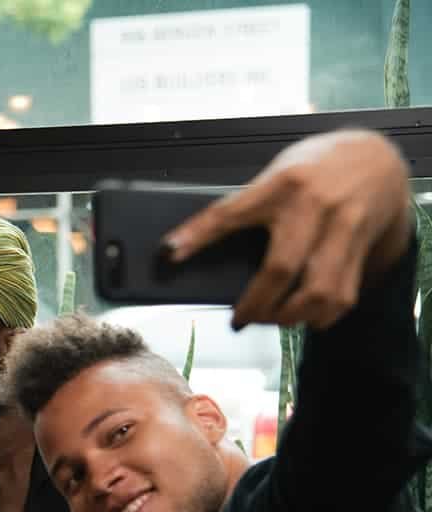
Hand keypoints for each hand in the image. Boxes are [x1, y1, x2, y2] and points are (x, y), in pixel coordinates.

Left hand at [166, 129, 411, 330]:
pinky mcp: (361, 248)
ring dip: (289, 317)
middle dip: (256, 304)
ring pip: (318, 290)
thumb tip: (196, 249)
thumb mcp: (275, 175)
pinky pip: (342, 296)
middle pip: (281, 267)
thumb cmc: (313, 170)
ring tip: (271, 318)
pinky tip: (304, 317)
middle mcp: (313, 206)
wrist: (376, 158)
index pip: (230, 212)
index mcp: (280, 184)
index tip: (169, 253)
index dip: (197, 234)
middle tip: (240, 319)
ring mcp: (342, 229)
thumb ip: (247, 207)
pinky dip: (320, 316)